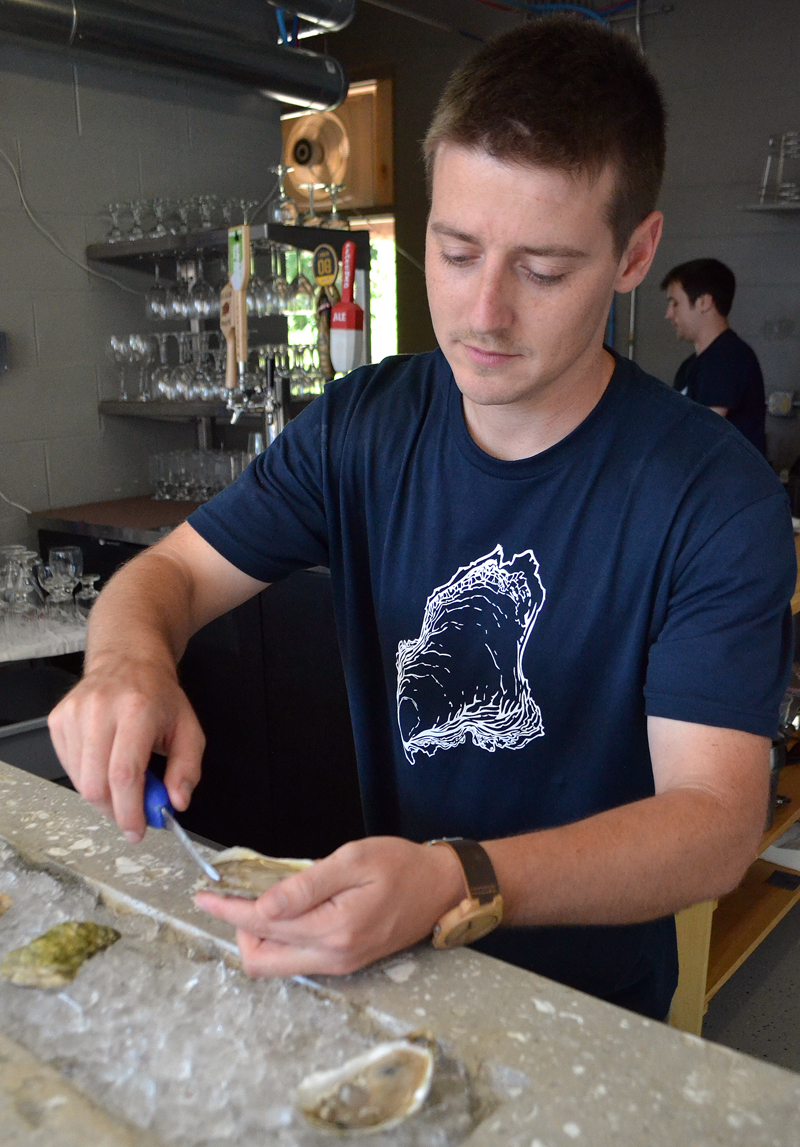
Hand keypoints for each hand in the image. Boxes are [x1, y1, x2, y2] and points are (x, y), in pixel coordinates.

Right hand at [48, 654, 204, 842]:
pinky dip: (88, 779)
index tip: (138, 830)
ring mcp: (75, 714)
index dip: (129, 811)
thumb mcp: (189, 729)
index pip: (124, 774)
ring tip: (124, 786)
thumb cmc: (159, 696)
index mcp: (137, 710)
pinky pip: (69, 768)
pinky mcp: (58, 720)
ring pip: (80, 781)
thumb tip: (177, 801)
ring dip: (103, 798)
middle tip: (133, 815)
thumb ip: (187, 769)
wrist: (128, 660)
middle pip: (97, 784)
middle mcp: (101, 709)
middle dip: (116, 811)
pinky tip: (106, 767)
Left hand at [194, 836, 464, 977]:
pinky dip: (279, 938)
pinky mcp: (344, 962)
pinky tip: (284, 911)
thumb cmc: (400, 864)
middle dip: (239, 930)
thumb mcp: (353, 861)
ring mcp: (338, 964)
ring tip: (259, 900)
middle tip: (238, 895)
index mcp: (333, 929)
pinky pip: (297, 959)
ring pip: (276, 965)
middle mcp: (332, 957)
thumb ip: (305, 885)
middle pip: (261, 961)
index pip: (264, 925)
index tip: (203, 895)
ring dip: (258, 936)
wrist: (442, 888)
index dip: (228, 910)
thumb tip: (262, 907)